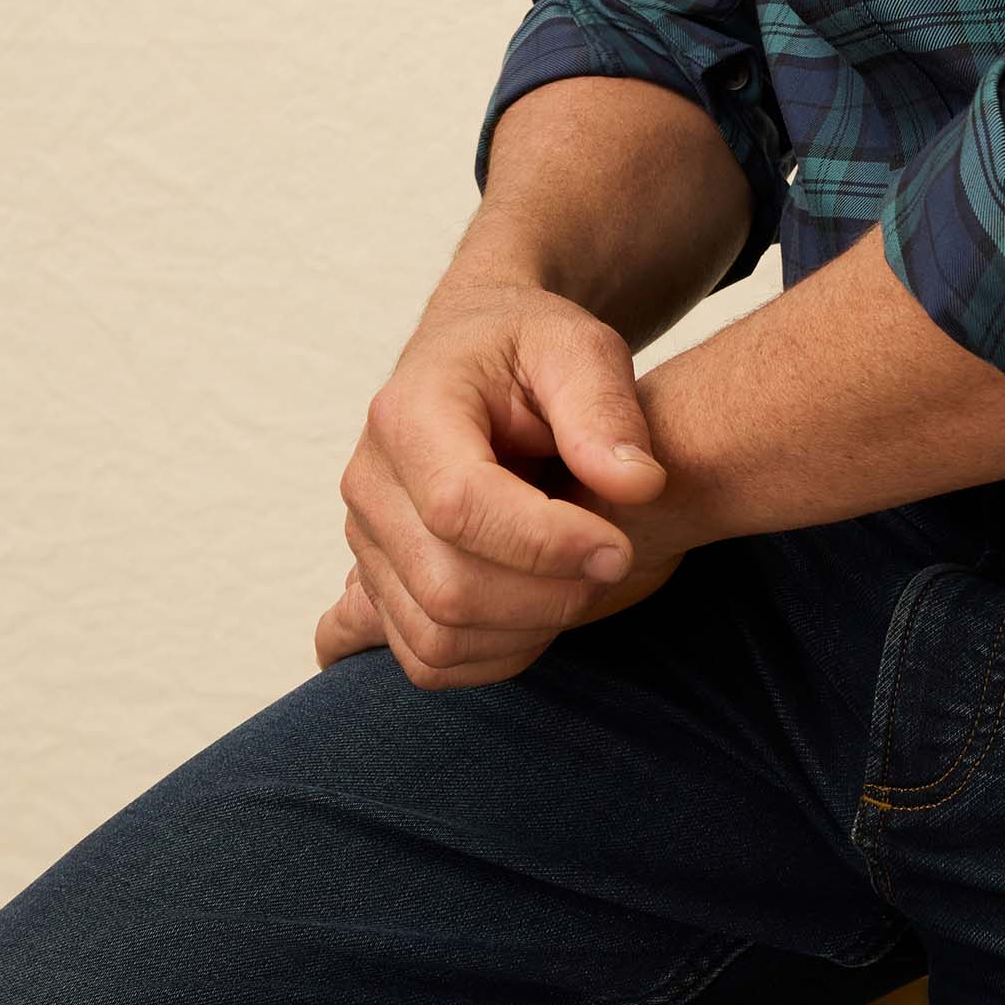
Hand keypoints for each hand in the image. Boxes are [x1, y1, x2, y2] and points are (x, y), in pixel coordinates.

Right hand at [317, 272, 697, 687]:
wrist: (475, 352)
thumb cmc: (530, 346)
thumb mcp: (579, 347)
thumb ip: (606, 409)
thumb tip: (638, 486)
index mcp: (408, 413)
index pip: (460, 507)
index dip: (547, 543)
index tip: (620, 546)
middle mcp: (369, 482)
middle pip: (447, 587)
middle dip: (547, 595)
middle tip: (615, 562)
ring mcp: (366, 540)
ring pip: (436, 636)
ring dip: (527, 632)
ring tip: (584, 582)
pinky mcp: (377, 582)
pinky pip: (425, 658)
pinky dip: (494, 657)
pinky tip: (545, 612)